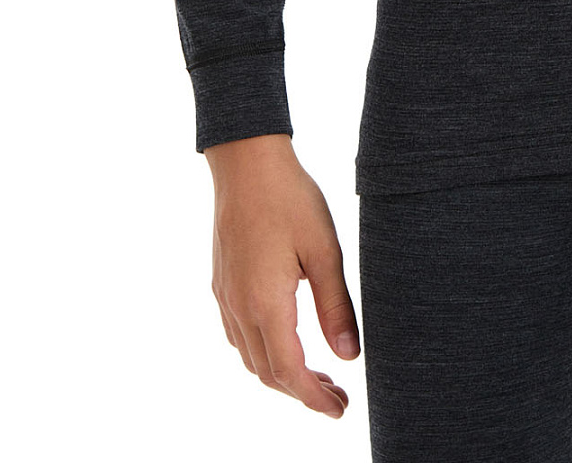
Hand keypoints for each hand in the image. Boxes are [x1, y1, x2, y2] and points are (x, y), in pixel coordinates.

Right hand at [206, 135, 358, 417]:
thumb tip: (349, 356)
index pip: (289, 372)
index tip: (340, 410)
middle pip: (268, 373)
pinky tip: (287, 341)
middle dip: (302, 392)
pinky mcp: (222, 283)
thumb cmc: (290, 198)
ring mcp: (226, 296)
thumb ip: (336, 307)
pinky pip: (239, 335)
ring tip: (318, 373)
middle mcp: (239, 307)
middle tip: (337, 396)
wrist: (246, 161)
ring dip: (282, 374)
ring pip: (251, 357)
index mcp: (266, 303)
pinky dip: (264, 352)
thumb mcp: (325, 250)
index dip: (315, 398)